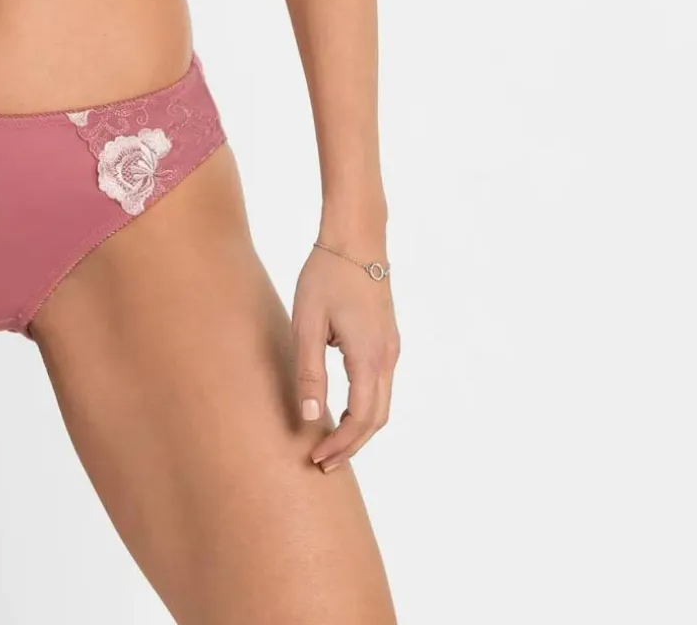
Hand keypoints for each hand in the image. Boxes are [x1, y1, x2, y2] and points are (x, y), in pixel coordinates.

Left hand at [291, 240, 399, 471]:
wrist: (356, 237)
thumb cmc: (326, 276)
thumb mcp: (307, 323)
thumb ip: (309, 372)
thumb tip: (310, 417)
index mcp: (368, 357)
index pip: (360, 419)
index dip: (340, 446)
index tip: (316, 459)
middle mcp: (387, 357)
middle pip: (376, 420)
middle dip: (351, 445)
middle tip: (322, 462)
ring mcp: (391, 347)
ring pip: (382, 404)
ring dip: (359, 428)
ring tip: (329, 441)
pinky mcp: (388, 338)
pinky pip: (381, 386)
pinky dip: (365, 407)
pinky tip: (341, 407)